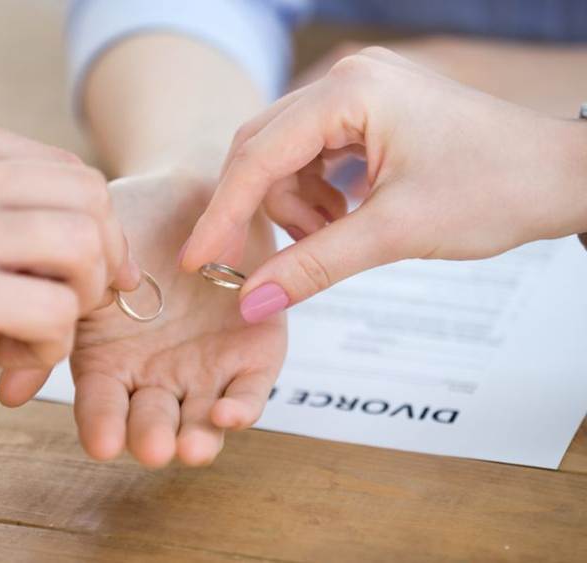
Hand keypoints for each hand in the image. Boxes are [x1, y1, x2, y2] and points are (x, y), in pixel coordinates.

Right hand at [65, 171, 285, 466]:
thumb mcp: (89, 270)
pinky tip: (228, 413)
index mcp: (109, 361)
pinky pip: (250, 388)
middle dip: (152, 436)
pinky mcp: (253, 354)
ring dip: (198, 437)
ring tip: (192, 448)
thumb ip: (56, 324)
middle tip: (154, 448)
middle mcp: (156, 374)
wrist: (194, 193)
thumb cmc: (134, 226)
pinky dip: (242, 406)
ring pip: (201, 417)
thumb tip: (7, 394)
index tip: (102, 444)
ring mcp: (205, 368)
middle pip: (152, 419)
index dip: (102, 425)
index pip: (102, 404)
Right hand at [180, 47, 586, 322]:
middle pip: (263, 150)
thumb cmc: (496, 188)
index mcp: (350, 92)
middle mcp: (347, 81)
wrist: (560, 177)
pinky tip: (341, 220)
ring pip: (286, 158)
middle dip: (254, 210)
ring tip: (331, 238)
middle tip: (244, 264)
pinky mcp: (367, 115)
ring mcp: (357, 95)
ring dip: (292, 208)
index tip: (197, 258)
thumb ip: (314, 265)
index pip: (259, 155)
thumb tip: (252, 300)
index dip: (223, 212)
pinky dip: (314, 198)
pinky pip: (313, 158)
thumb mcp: (395, 232)